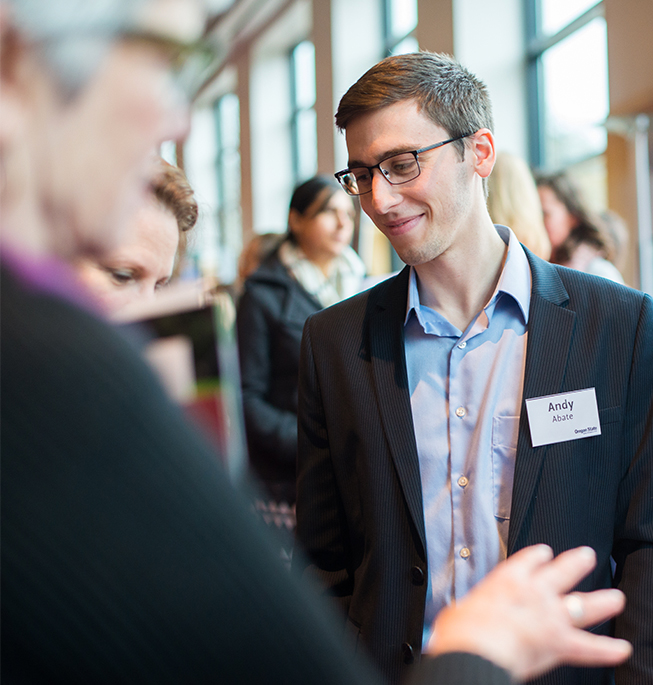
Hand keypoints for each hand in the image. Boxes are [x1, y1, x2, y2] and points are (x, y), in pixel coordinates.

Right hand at [426, 545, 631, 680]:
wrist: (477, 648)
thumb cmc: (463, 630)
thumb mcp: (460, 610)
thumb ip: (470, 610)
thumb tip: (460, 618)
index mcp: (507, 579)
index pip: (528, 560)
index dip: (538, 555)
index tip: (544, 553)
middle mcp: (534, 592)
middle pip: (562, 572)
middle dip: (577, 563)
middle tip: (588, 556)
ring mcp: (551, 616)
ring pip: (583, 604)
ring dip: (602, 601)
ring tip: (616, 598)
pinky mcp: (560, 643)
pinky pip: (590, 648)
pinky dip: (607, 650)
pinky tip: (622, 649)